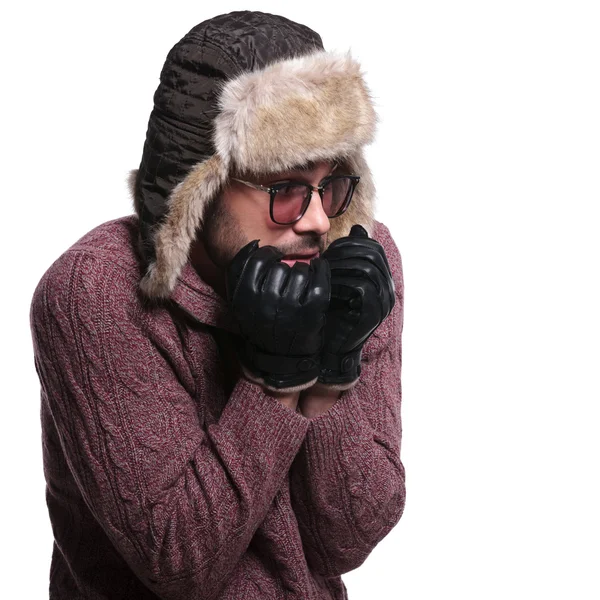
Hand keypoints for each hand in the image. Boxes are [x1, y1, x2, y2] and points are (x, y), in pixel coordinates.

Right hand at [226, 240, 330, 391]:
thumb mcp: (240, 301)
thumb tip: (254, 243)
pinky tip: (319, 271)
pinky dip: (321, 270)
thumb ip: (239, 271)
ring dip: (303, 271)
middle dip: (285, 267)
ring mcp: (290, 306)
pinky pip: (320, 278)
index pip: (258, 259)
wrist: (281, 357)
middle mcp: (267, 301)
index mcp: (246, 296)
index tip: (274, 257)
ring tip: (302, 281)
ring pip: (300, 270)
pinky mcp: (312, 310)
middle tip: (288, 277)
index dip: (268, 254)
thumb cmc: (261, 323)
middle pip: (279, 265)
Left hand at [319, 224, 394, 387]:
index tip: (328, 251)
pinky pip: (361, 287)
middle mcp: (387, 290)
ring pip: (366, 268)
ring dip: (340, 266)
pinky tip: (326, 287)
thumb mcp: (338, 279)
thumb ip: (348, 257)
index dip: (350, 244)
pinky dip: (341, 283)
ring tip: (323, 272)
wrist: (329, 349)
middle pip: (372, 254)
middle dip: (344, 252)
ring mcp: (383, 302)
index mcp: (381, 279)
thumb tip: (358, 228)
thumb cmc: (331, 313)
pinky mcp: (373, 313)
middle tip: (324, 260)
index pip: (373, 248)